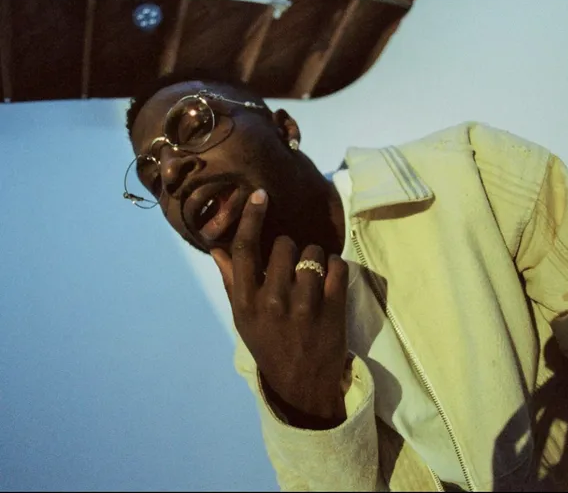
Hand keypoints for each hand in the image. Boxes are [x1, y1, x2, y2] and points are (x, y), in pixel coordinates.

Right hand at [211, 189, 349, 427]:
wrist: (302, 386)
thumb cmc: (268, 345)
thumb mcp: (243, 318)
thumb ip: (232, 280)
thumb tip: (218, 246)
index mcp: (247, 302)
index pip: (245, 249)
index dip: (252, 217)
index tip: (260, 194)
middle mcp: (273, 302)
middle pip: (285, 245)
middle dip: (291, 250)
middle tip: (293, 268)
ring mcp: (305, 307)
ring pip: (313, 253)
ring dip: (315, 260)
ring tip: (312, 279)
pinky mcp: (334, 309)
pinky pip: (338, 266)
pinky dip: (336, 268)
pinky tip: (329, 283)